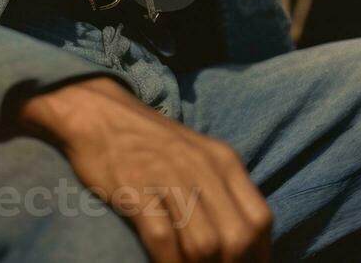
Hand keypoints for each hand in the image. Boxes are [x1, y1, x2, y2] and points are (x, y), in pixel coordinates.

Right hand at [17, 76, 271, 262]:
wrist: (100, 112)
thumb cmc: (150, 142)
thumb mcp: (198, 156)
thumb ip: (221, 191)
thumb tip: (240, 239)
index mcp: (224, 161)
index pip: (260, 220)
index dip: (258, 255)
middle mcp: (203, 169)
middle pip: (237, 238)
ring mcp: (169, 178)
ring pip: (204, 245)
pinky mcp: (136, 189)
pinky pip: (164, 241)